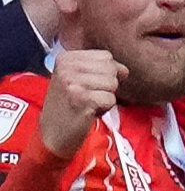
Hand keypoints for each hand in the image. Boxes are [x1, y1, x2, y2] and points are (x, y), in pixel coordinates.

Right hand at [37, 44, 118, 159]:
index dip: (105, 73)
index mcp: (66, 58)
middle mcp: (66, 68)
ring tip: (87, 104)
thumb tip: (124, 70)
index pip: (106, 56)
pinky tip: (88, 112)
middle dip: (107, 86)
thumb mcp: (79, 79)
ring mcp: (72, 83)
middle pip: (111, 69)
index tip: (87, 86)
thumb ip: (103, 69)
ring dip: (106, 97)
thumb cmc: (70, 105)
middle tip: (87, 97)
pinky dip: (104, 109)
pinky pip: (111, 99)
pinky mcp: (81, 99)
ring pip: (113, 83)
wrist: (53, 134)